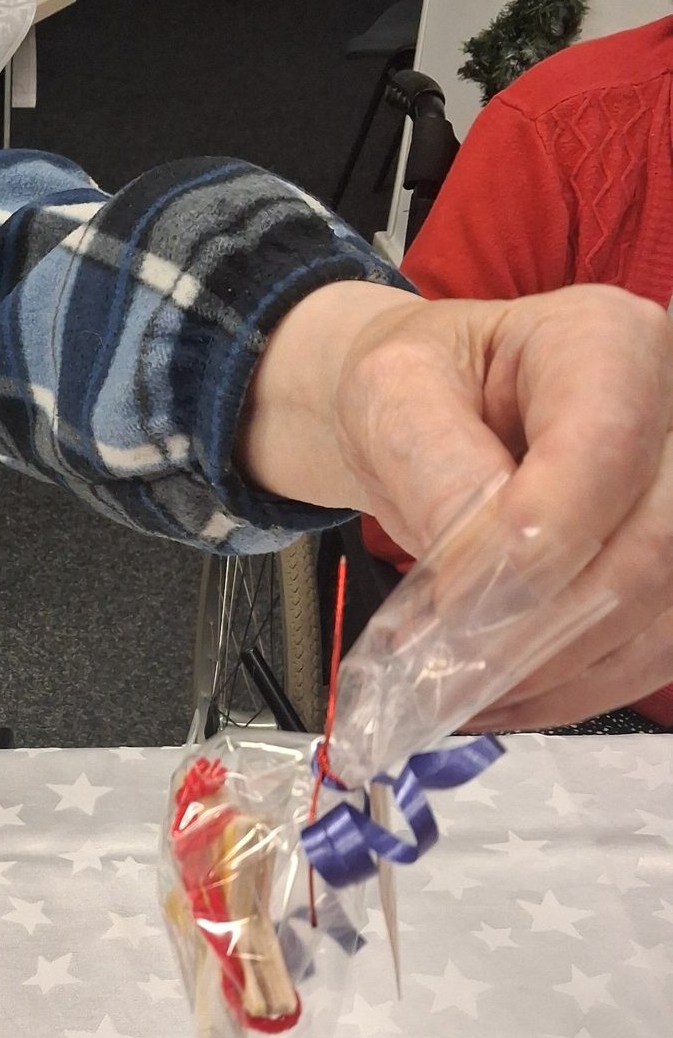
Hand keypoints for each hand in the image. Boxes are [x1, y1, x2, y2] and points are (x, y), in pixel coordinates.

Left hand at [240, 280, 672, 728]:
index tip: (458, 604)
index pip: (606, 446)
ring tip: (463, 697)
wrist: (431, 409)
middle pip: (656, 541)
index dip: (543, 536)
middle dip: (548, 624)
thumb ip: (436, 476)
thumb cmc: (417, 388)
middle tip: (453, 671)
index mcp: (606, 339)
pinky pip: (656, 646)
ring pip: (665, 609)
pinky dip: (578, 687)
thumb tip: (473, 586)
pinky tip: (502, 698)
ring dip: (563, 672)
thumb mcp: (392, 400)